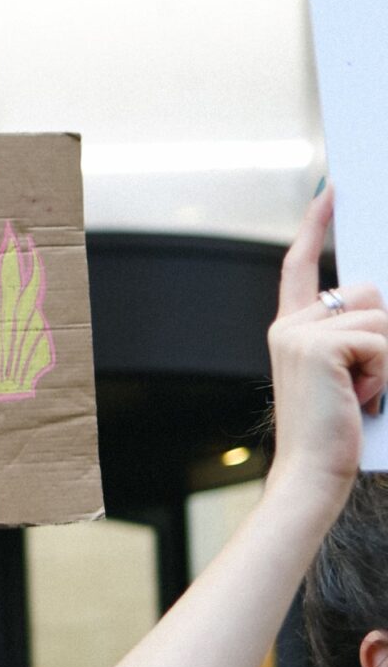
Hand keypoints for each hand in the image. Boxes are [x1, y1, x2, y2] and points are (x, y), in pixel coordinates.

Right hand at [267, 191, 387, 520]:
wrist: (311, 475)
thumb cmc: (334, 435)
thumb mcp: (345, 375)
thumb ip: (352, 337)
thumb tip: (376, 303)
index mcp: (290, 333)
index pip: (300, 267)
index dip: (314, 226)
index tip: (330, 191)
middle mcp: (289, 328)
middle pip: (364, 292)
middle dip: (382, 332)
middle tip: (364, 381)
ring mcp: (300, 335)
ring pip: (378, 315)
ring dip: (386, 357)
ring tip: (362, 394)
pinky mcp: (319, 347)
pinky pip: (380, 338)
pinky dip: (384, 371)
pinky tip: (360, 398)